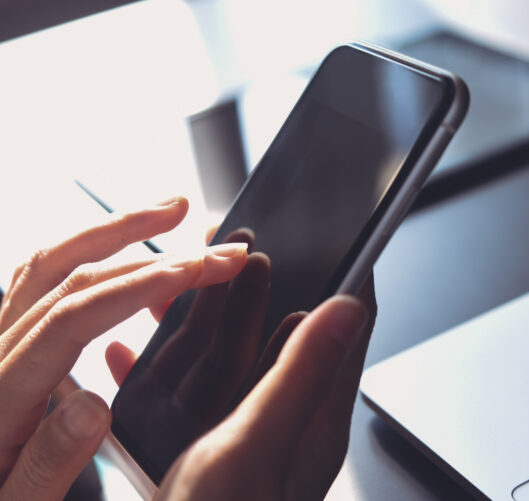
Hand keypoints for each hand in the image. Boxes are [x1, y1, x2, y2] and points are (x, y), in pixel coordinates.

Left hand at [0, 197, 247, 499]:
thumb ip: (49, 461)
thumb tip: (95, 405)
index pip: (77, 316)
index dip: (143, 285)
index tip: (200, 269)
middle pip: (75, 276)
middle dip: (156, 252)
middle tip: (220, 246)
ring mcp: (0, 339)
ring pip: (55, 262)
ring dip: (118, 230)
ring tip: (173, 210)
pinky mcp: (9, 339)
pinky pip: (44, 277)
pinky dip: (91, 249)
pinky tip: (125, 247)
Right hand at [107, 229, 376, 498]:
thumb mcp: (258, 442)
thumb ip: (299, 373)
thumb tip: (345, 308)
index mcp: (317, 413)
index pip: (352, 329)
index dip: (353, 279)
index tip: (347, 238)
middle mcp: (289, 417)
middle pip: (294, 333)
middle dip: (276, 285)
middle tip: (259, 247)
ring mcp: (246, 431)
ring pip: (238, 356)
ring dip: (219, 316)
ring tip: (200, 280)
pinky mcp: (210, 446)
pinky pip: (195, 389)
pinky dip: (168, 364)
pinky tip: (139, 352)